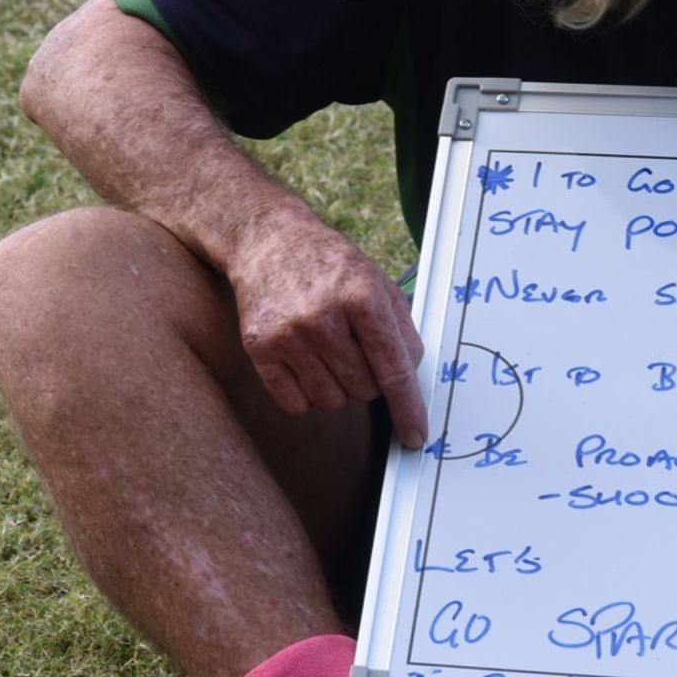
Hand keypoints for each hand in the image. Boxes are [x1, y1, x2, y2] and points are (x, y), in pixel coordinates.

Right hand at [226, 206, 428, 445]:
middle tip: (355, 349)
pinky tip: (306, 362)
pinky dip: (307, 395)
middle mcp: (324, 317)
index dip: (408, 408)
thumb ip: (402, 330)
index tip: (415, 435)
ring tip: (329, 352)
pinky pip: (296, 404)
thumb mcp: (378, 283)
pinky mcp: (261, 348)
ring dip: (338, 388)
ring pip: (332, 402)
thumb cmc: (330, 265)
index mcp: (362, 297)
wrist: (269, 241)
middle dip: (369, 380)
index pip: (393, 370)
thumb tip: (413, 377)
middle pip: (364, 390)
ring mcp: (289, 335)